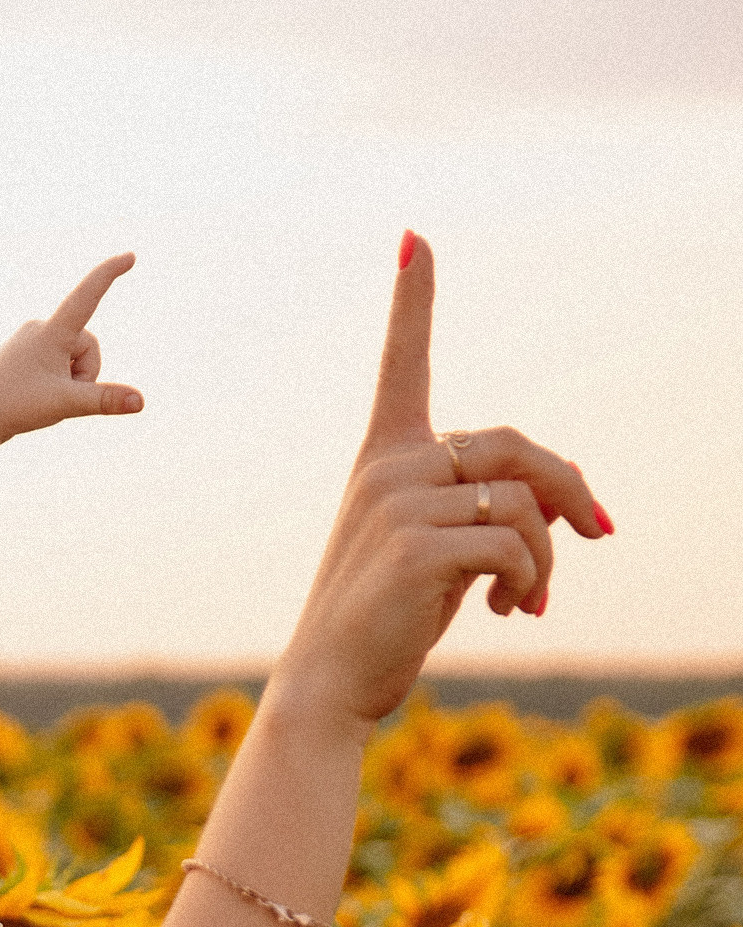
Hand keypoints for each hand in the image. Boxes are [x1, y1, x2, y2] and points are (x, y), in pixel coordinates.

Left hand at [0, 254, 143, 454]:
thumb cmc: (16, 407)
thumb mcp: (66, 403)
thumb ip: (105, 400)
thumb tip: (141, 402)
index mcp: (51, 332)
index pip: (87, 295)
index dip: (109, 274)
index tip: (129, 256)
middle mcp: (38, 327)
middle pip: (87, 346)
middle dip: (84, 374)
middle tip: (55, 395)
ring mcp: (28, 339)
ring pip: (72, 356)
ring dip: (69, 380)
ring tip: (40, 396)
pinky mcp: (22, 352)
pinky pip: (56, 362)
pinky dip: (55, 381)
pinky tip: (31, 393)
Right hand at [275, 232, 607, 734]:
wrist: (328, 684)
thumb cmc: (382, 623)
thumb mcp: (434, 555)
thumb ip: (484, 513)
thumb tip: (571, 509)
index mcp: (383, 461)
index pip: (401, 367)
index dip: (412, 303)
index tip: (415, 242)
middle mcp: (389, 470)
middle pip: (515, 447)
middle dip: (568, 490)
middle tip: (599, 534)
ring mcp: (399, 506)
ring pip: (522, 505)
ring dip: (548, 558)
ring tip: (526, 600)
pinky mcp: (418, 549)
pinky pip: (515, 546)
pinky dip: (529, 581)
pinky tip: (506, 611)